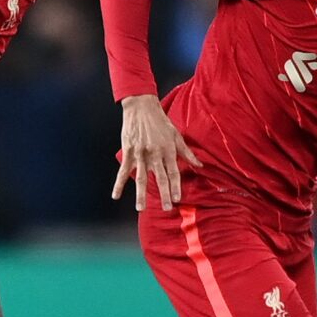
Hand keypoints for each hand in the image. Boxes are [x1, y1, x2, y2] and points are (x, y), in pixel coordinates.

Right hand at [112, 93, 197, 209]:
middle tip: (165, 208)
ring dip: (141, 194)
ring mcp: (140, 154)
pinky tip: (116, 195)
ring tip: (140, 208)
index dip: (176, 186)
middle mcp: (155, 154)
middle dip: (163, 194)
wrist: (141, 107)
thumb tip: (200, 165)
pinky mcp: (129, 152)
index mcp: (168, 150)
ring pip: (141, 178)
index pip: (173, 172)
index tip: (177, 199)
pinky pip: (123, 171)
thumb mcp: (176, 135)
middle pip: (160, 178)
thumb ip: (187, 152)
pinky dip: (119, 184)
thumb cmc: (160, 121)